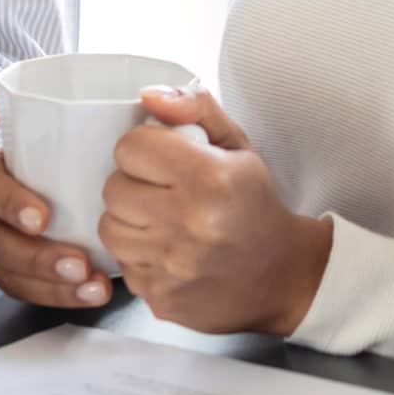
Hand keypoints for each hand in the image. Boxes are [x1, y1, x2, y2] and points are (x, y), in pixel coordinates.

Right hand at [0, 86, 115, 309]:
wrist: (69, 181)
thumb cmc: (59, 150)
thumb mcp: (50, 123)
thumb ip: (15, 105)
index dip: (9, 204)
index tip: (42, 218)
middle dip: (35, 257)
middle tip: (78, 263)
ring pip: (8, 272)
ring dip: (50, 285)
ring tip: (92, 286)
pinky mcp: (11, 272)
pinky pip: (25, 292)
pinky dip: (57, 297)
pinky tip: (91, 293)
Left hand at [99, 86, 329, 336]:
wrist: (283, 276)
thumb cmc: (256, 206)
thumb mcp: (237, 146)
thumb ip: (195, 108)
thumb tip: (149, 95)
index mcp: (209, 177)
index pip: (130, 147)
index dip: (144, 149)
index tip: (162, 159)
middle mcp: (189, 223)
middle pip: (113, 189)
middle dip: (134, 185)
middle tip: (161, 192)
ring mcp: (172, 266)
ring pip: (109, 229)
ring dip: (129, 222)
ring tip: (160, 221)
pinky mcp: (161, 298)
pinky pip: (123, 266)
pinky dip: (140, 257)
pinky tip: (168, 252)